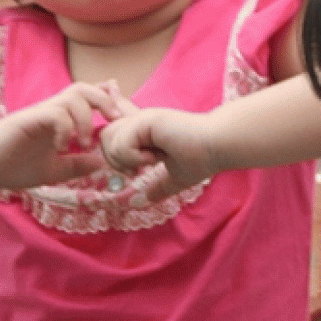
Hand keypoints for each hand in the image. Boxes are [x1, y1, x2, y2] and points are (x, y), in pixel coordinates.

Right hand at [0, 82, 125, 189]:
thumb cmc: (13, 166)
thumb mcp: (53, 170)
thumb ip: (76, 165)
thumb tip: (101, 162)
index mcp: (60, 120)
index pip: (88, 98)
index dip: (107, 103)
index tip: (118, 122)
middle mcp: (52, 111)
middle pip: (84, 88)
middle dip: (106, 101)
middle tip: (113, 123)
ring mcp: (39, 113)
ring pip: (73, 95)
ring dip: (85, 118)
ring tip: (83, 143)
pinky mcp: (26, 119)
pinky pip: (55, 113)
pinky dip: (66, 128)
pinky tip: (62, 147)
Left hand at [100, 108, 218, 201]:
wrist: (217, 147)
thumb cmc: (202, 158)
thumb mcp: (175, 178)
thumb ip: (157, 188)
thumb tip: (142, 202)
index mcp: (143, 132)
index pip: (110, 140)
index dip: (116, 157)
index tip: (137, 169)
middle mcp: (139, 122)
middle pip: (103, 138)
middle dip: (115, 160)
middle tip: (139, 168)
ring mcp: (141, 118)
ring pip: (107, 139)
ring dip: (125, 158)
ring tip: (150, 161)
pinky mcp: (146, 120)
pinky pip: (121, 143)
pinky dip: (134, 157)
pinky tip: (156, 156)